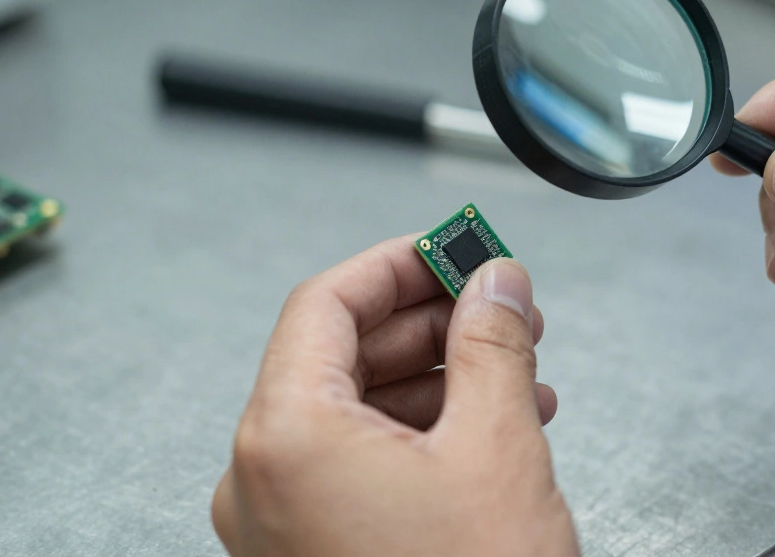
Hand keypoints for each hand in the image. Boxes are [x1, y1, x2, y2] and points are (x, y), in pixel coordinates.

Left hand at [212, 237, 579, 556]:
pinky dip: (418, 432)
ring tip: (513, 369)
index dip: (396, 264)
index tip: (449, 247)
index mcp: (285, 438)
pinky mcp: (309, 554)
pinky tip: (487, 424)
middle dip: (429, 323)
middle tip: (496, 306)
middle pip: (337, 354)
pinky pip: (355, 464)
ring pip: (352, 411)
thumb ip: (493, 344)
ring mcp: (279, 526)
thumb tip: (494, 283)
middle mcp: (261, 481)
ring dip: (434, 379)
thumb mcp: (497, 446)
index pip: (324, 303)